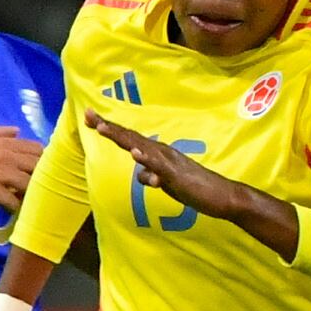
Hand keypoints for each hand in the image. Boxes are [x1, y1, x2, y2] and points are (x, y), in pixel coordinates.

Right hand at [0, 126, 41, 210]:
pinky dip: (15, 207)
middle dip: (39, 180)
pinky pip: (15, 202)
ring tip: (22, 200)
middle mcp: (3, 153)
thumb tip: (18, 130)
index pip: (37, 149)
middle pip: (38, 167)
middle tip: (32, 189)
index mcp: (3, 142)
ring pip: (30, 185)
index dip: (41, 163)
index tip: (36, 173)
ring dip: (28, 195)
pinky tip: (9, 208)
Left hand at [86, 110, 233, 218]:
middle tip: (87, 114)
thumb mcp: (168, 184)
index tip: (91, 118)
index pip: (131, 139)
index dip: (111, 128)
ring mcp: (170, 162)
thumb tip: (143, 177)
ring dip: (122, 137)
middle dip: (109, 126)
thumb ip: (154, 178)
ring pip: (141, 146)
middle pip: (131, 137)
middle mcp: (163, 152)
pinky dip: (146, 159)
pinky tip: (134, 153)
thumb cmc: (197, 189)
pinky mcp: (177, 176)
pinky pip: (159, 166)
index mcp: (159, 154)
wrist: (224, 197)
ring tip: (102, 128)